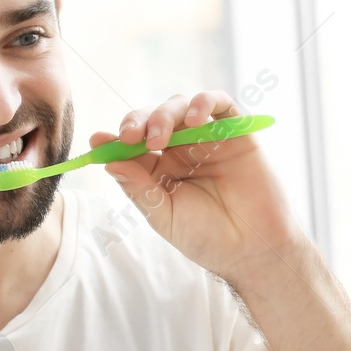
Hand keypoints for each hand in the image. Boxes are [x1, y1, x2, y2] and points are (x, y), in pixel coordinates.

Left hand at [93, 90, 308, 289]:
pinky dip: (203, 101)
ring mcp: (209, 138)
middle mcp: (182, 149)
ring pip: (180, 106)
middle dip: (138, 122)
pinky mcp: (237, 131)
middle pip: (153, 119)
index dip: (115, 139)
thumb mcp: (164, 216)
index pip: (133, 144)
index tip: (98, 141)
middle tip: (130, 137)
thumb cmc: (208, 238)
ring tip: (159, 136)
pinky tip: (194, 117)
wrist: (252, 249)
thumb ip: (139, 188)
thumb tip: (108, 162)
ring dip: (164, 114)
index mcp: (160, 169)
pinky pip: (219, 103)